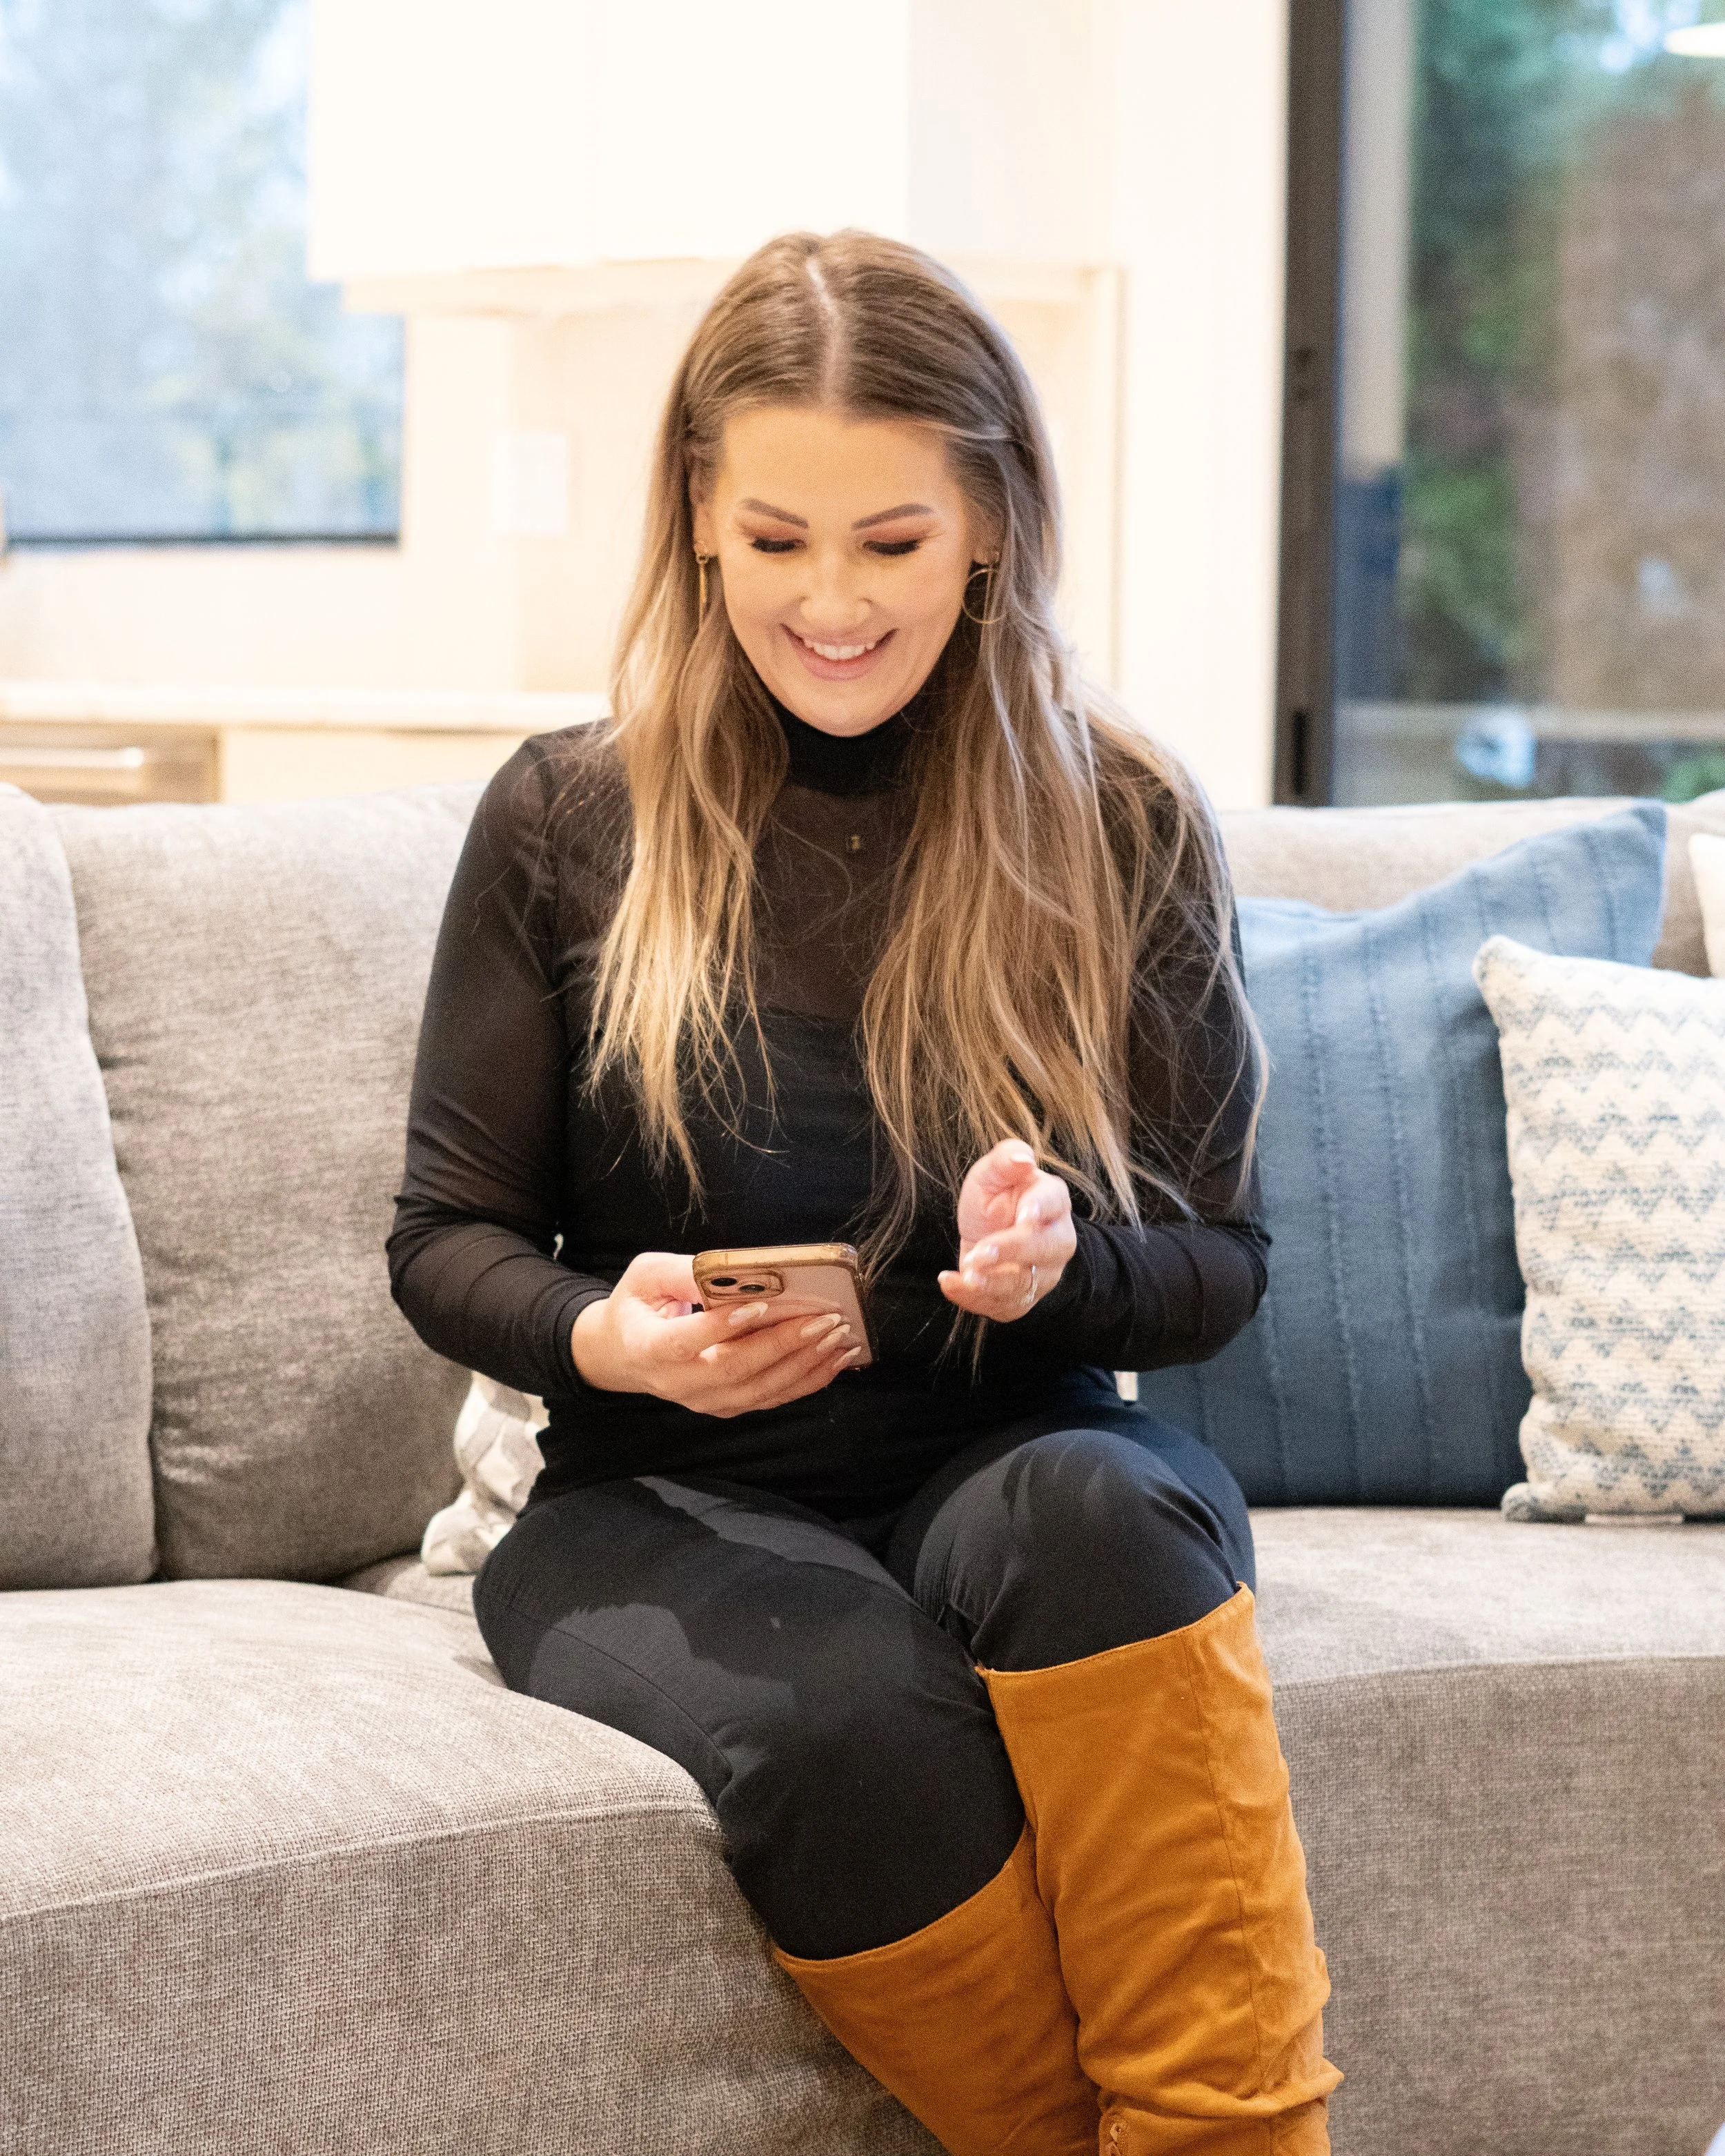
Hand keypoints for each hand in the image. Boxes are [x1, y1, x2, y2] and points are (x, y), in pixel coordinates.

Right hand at [570, 1251, 863, 1416]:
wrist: (624, 1354)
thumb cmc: (637, 1305)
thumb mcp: (646, 1275)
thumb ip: (683, 1271)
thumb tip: (734, 1271)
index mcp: (648, 1347)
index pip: (684, 1342)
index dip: (721, 1327)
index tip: (761, 1306)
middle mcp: (677, 1383)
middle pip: (734, 1369)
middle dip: (784, 1343)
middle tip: (825, 1318)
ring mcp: (704, 1401)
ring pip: (760, 1389)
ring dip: (806, 1364)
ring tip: (840, 1336)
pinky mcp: (727, 1406)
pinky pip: (771, 1398)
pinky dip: (808, 1380)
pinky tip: (837, 1358)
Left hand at [938, 1140, 1075, 1322]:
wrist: (987, 1235)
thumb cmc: (994, 1199)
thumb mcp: (990, 1173)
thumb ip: (1004, 1159)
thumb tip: (1023, 1158)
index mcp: (1052, 1200)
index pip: (1053, 1202)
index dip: (1040, 1208)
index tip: (1025, 1215)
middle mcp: (1056, 1239)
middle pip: (1045, 1248)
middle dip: (1011, 1251)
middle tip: (978, 1253)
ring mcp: (1043, 1273)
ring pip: (1025, 1282)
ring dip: (993, 1282)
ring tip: (965, 1273)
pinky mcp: (1023, 1299)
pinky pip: (1005, 1305)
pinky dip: (975, 1299)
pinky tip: (951, 1282)